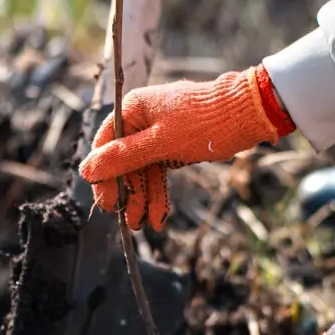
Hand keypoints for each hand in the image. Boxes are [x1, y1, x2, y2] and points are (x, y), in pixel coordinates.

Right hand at [78, 65, 292, 229]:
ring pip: (142, 170)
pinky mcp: (174, 144)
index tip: (105, 201)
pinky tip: (158, 216)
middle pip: (123, 162)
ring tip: (143, 224)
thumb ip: (124, 156)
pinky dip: (158, 192)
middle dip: (126, 192)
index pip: (105, 146)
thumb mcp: (161, 142)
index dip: (103, 176)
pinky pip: (159, 171)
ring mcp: (158, 133)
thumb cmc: (205, 122)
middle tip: (126, 219)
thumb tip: (87, 169)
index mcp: (132, 109)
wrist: (248, 113)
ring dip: (143, 198)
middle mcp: (141, 119)